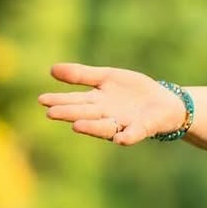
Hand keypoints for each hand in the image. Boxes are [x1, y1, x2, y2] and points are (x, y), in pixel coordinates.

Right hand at [38, 63, 186, 145]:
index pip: (75, 101)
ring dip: (91, 127)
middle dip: (69, 113)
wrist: (163, 102)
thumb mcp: (107, 77)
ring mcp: (123, 123)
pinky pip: (133, 134)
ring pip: (104, 127)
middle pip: (86, 114)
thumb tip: (51, 69)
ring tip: (76, 125)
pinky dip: (127, 137)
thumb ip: (82, 75)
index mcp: (96, 102)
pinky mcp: (142, 129)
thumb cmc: (131, 91)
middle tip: (51, 113)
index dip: (59, 100)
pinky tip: (120, 138)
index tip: (42, 100)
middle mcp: (106, 116)